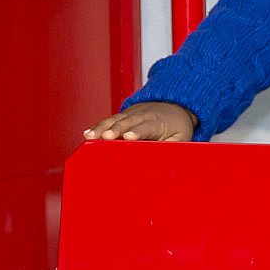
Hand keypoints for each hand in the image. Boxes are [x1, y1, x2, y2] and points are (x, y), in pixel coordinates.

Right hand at [83, 101, 197, 140]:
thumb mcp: (182, 138)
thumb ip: (174, 149)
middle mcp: (143, 114)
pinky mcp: (123, 115)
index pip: (147, 126)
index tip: (128, 137)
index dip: (137, 131)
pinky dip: (98, 126)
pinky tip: (88, 134)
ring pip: (115, 119)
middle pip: (127, 121)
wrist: (174, 106)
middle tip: (106, 136)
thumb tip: (168, 163)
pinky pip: (109, 119)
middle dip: (116, 128)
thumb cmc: (177, 126)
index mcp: (158, 121)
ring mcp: (131, 113)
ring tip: (90, 137)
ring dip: (102, 127)